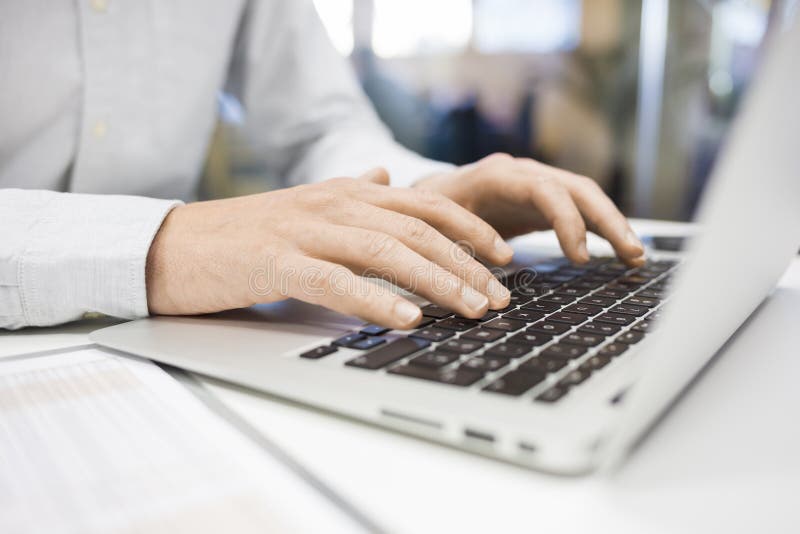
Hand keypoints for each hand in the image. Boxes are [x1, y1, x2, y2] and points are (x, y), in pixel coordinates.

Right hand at [146, 168, 512, 328]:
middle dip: (466, 264)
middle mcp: (333, 204)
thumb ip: (351, 192)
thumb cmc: (247, 233)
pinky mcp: (279, 264)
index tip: (502, 255)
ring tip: (472, 308)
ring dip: (437, 282)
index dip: (468, 228)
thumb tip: (386, 177)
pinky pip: (339, 282)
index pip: (423, 203)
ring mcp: (306, 231)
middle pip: (416, 231)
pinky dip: (378, 300)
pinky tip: (410, 317)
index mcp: (345, 192)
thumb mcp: (306, 204)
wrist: (177, 245)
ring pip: (388, 253)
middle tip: (500, 295)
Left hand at [415, 153, 645, 265]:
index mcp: (496, 176)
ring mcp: (537, 183)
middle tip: (630, 253)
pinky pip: (580, 210)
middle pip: (576, 189)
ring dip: (613, 224)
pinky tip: (623, 252)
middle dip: (607, 220)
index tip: (578, 258)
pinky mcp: (544, 200)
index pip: (543, 190)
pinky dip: (602, 229)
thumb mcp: (436, 224)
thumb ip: (459, 238)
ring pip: (585, 197)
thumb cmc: (429, 213)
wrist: (428, 198)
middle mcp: (523, 173)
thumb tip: (490, 265)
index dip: (566, 221)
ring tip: (636, 256)